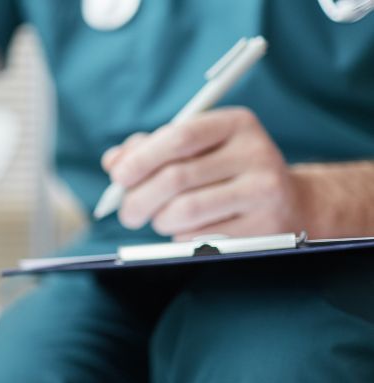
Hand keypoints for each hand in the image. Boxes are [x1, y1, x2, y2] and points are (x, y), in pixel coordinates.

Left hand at [102, 108, 303, 240]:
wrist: (289, 203)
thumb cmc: (225, 173)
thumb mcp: (197, 150)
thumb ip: (152, 149)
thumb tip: (114, 161)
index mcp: (236, 124)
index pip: (180, 136)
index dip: (141, 158)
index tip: (118, 177)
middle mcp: (256, 152)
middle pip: (176, 178)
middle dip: (138, 199)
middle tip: (128, 213)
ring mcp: (264, 191)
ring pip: (184, 211)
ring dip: (160, 220)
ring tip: (161, 219)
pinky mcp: (265, 227)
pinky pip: (200, 237)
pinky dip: (180, 237)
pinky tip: (188, 230)